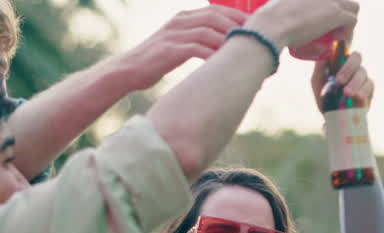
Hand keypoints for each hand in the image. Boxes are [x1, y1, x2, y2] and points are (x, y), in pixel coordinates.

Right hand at [116, 7, 246, 89]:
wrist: (127, 70)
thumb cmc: (155, 60)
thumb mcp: (177, 43)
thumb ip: (197, 40)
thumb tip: (221, 48)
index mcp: (183, 17)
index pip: (216, 10)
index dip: (237, 17)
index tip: (255, 29)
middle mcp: (180, 21)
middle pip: (216, 17)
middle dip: (237, 27)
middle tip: (256, 40)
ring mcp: (174, 34)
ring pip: (209, 31)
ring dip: (228, 42)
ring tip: (245, 54)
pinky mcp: (170, 50)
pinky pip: (197, 48)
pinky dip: (212, 55)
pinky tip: (224, 64)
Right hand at [248, 0, 357, 51]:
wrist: (271, 27)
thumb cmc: (266, 22)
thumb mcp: (273, 8)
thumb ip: (276, 9)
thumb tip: (266, 19)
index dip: (329, 7)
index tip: (323, 21)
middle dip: (342, 13)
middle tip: (333, 29)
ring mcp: (330, 0)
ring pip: (353, 7)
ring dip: (348, 21)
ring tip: (337, 36)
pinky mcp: (336, 13)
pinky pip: (352, 20)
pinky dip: (349, 31)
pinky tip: (339, 41)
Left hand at [310, 50, 373, 109]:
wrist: (332, 116)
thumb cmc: (324, 95)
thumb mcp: (317, 82)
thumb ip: (320, 68)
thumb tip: (324, 55)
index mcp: (341, 61)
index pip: (345, 48)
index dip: (342, 49)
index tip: (334, 59)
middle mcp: (353, 66)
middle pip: (357, 57)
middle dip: (348, 68)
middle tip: (339, 81)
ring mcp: (362, 77)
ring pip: (363, 73)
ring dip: (355, 82)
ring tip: (347, 93)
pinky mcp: (369, 90)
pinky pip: (369, 86)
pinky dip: (363, 90)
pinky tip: (358, 96)